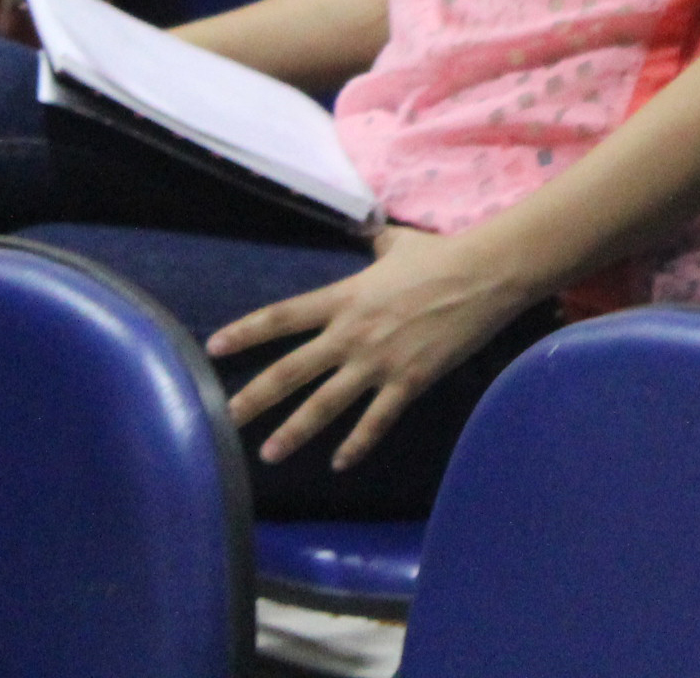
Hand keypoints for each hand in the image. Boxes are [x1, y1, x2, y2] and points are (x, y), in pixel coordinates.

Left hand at [207, 226, 541, 469]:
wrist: (485, 275)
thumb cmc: (442, 255)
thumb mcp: (398, 243)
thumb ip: (376, 245)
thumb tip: (371, 236)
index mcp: (344, 298)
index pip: (283, 316)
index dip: (246, 332)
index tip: (214, 347)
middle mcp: (352, 333)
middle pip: (292, 369)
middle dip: (256, 395)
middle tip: (226, 416)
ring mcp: (379, 362)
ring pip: (326, 404)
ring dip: (294, 431)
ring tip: (269, 453)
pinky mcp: (409, 382)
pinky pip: (377, 421)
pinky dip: (357, 445)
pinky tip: (340, 463)